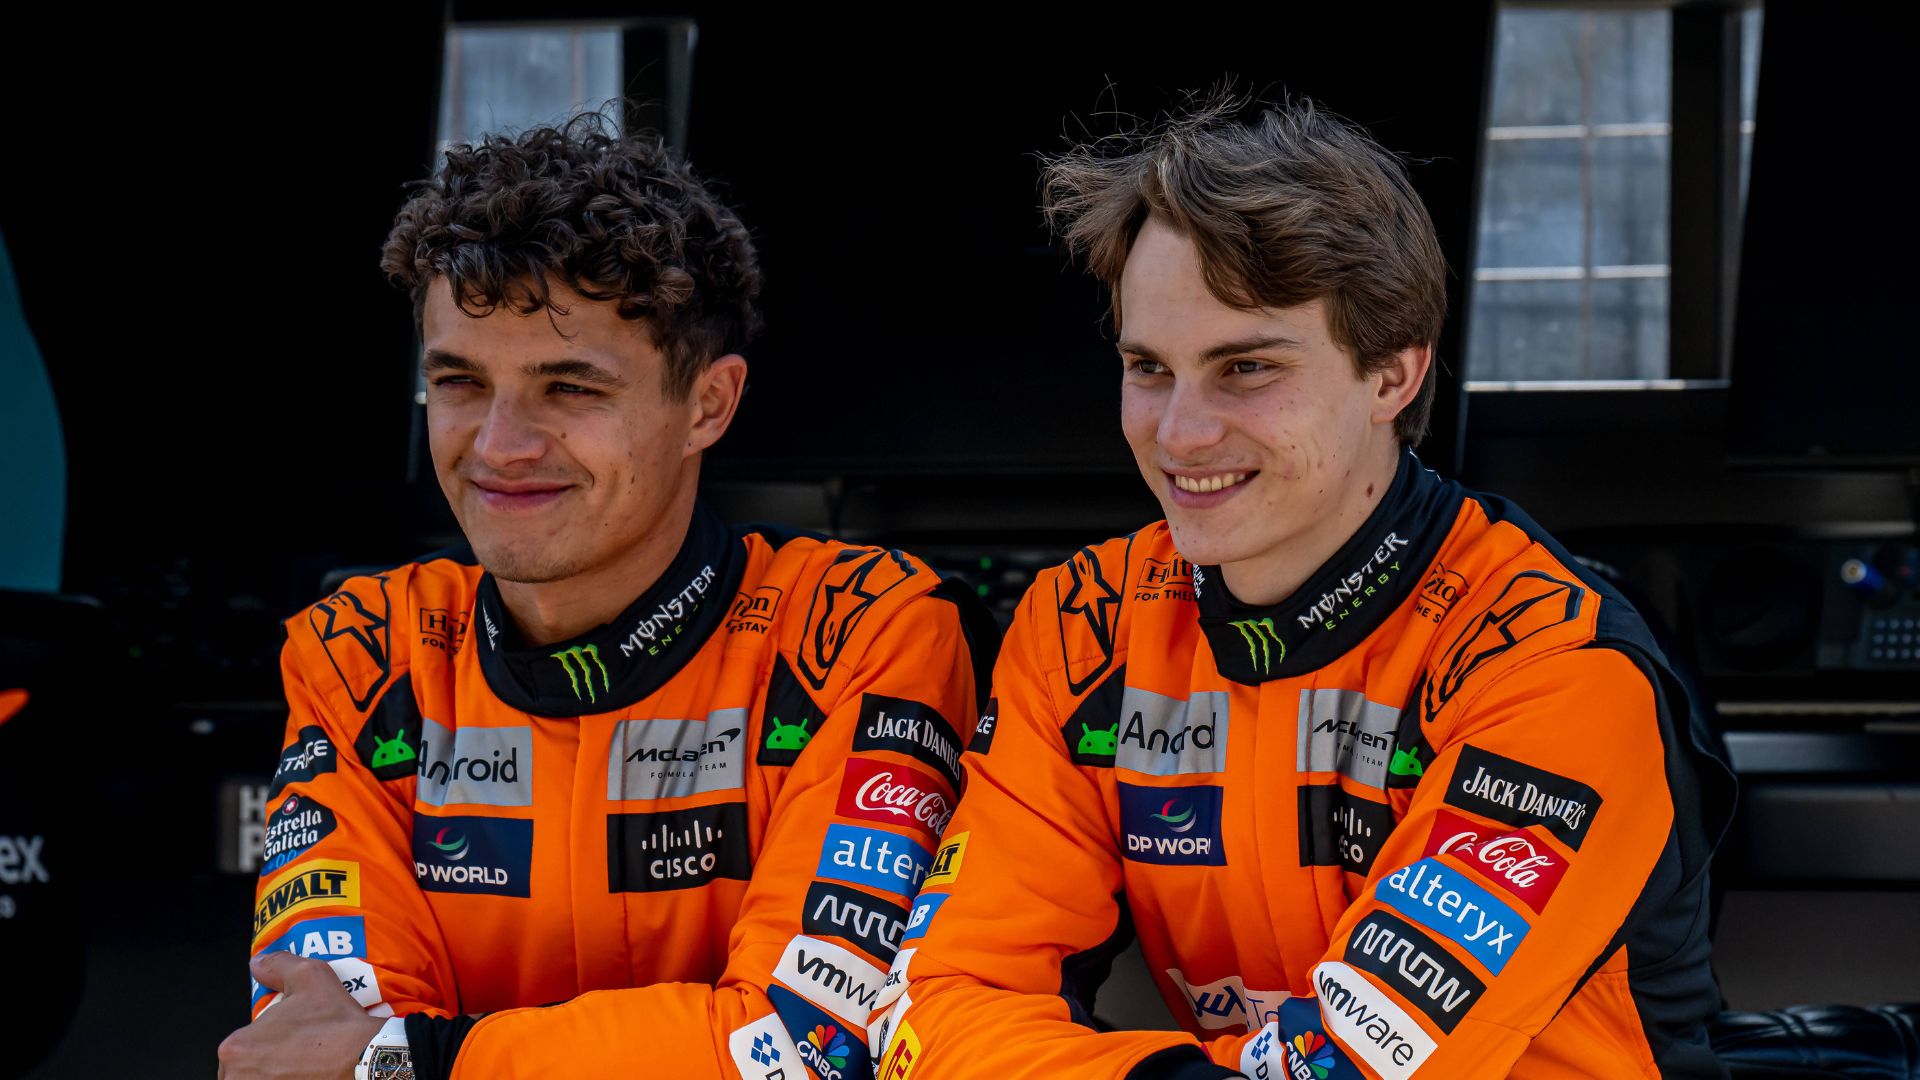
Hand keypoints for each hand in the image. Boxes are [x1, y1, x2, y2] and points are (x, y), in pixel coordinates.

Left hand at [216, 951, 385, 1079]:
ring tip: (301, 1067)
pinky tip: (307, 1076)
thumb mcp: (309, 976)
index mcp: (236, 1048)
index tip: (285, 1037)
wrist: (365, 1057)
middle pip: (242, 1070)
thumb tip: (259, 963)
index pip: (237, 1047)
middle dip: (263, 1062)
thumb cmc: (335, 1023)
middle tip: (294, 1052)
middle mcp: (237, 1077)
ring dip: (272, 1076)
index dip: (263, 1040)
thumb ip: (276, 965)